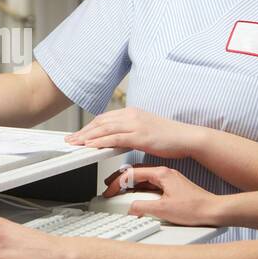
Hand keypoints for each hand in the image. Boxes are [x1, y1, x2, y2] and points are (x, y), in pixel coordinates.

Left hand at [64, 107, 199, 157]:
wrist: (187, 137)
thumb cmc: (169, 136)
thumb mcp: (145, 130)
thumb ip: (130, 132)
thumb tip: (116, 140)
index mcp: (132, 112)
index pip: (104, 118)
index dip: (89, 127)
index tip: (78, 134)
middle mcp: (132, 115)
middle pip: (101, 122)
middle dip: (83, 132)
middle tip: (70, 140)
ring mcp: (135, 124)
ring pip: (104, 129)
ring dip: (87, 137)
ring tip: (75, 144)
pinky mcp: (140, 135)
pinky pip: (115, 138)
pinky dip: (100, 141)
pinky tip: (90, 146)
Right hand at [101, 165, 221, 225]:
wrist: (214, 210)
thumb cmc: (195, 208)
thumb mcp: (163, 210)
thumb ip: (142, 207)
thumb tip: (129, 207)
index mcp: (162, 174)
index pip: (132, 174)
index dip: (117, 183)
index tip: (109, 192)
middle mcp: (165, 174)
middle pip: (136, 173)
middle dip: (121, 180)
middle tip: (109, 187)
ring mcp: (169, 180)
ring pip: (143, 178)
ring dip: (130, 185)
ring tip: (119, 191)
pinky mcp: (172, 188)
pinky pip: (151, 185)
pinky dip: (140, 189)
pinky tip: (136, 196)